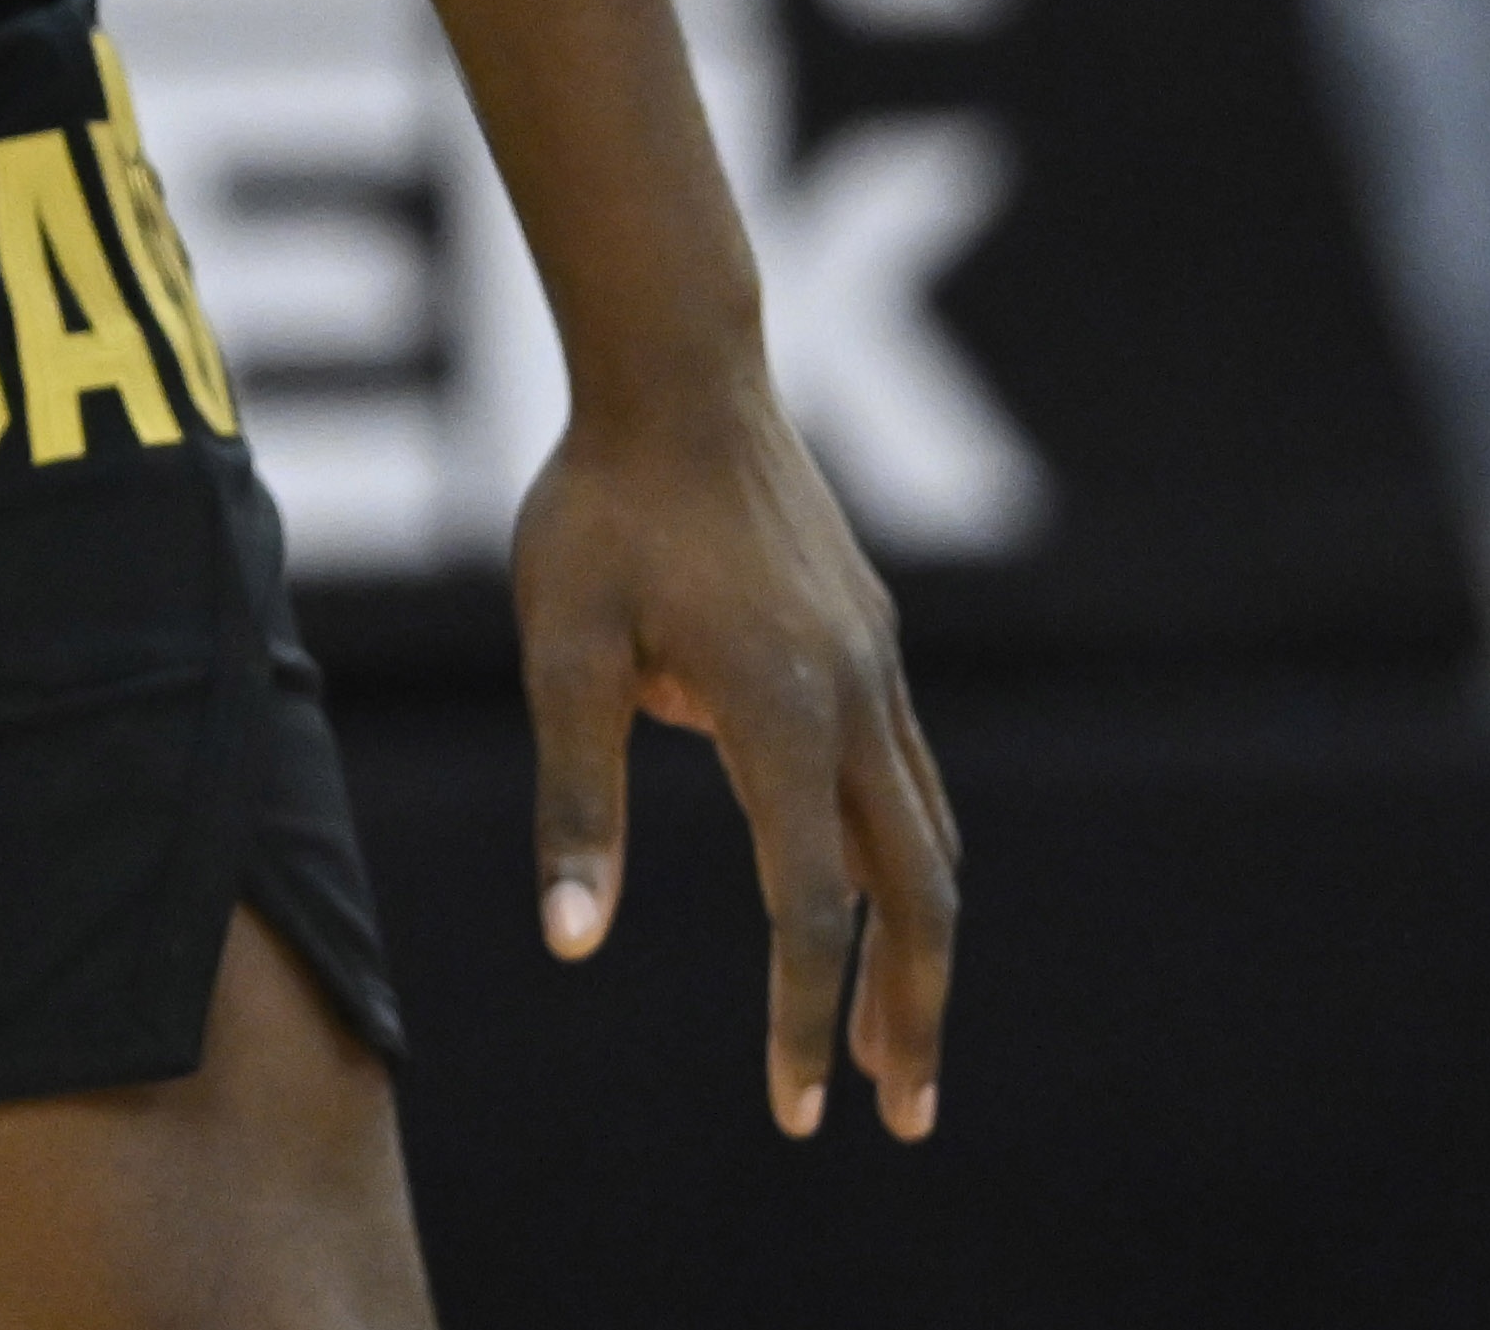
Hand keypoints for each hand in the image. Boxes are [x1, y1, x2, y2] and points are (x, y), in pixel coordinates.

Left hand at [507, 363, 955, 1141]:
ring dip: (917, 949)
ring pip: (929, 840)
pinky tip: (870, 902)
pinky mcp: (872, 643)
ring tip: (888, 1042)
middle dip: (911, 1015)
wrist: (675, 371)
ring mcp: (877, 668)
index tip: (795, 1113)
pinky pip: (910, 780)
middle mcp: (854, 699)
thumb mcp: (560, 649)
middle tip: (898, 1118)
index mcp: (780, 711)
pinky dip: (906, 865)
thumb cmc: (599, 510)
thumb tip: (573, 943)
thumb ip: (576, 796)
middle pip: (916, 895)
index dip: (802, 1019)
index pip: (809, 908)